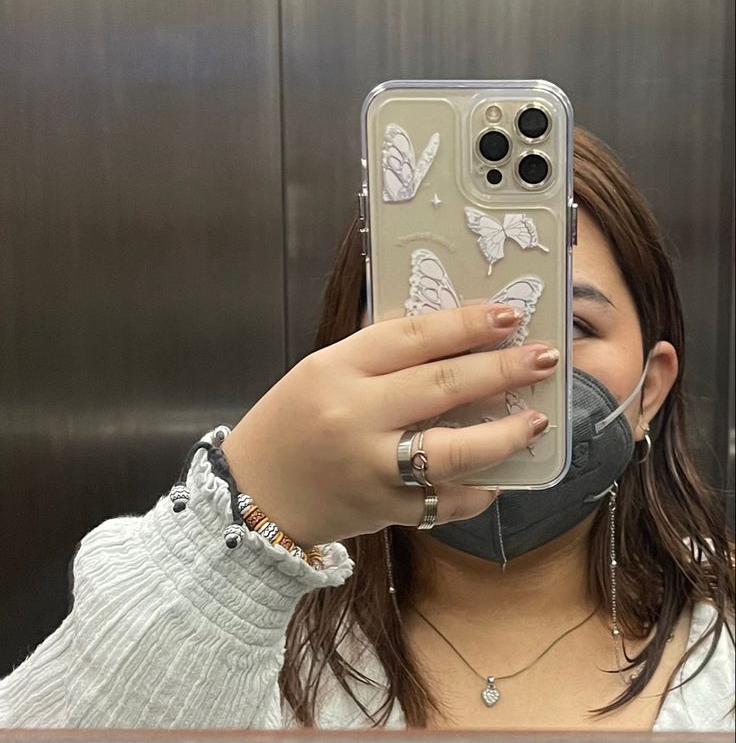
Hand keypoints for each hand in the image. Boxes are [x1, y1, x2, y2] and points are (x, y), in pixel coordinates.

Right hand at [221, 304, 557, 547]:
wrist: (253, 494)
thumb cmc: (291, 420)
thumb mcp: (324, 369)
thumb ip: (379, 353)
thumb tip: (452, 333)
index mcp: (337, 368)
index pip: (414, 337)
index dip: (466, 323)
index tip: (509, 315)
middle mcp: (354, 415)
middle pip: (442, 386)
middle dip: (501, 369)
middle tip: (545, 357)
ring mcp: (369, 467)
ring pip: (450, 450)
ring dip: (503, 434)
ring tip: (536, 420)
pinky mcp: (381, 510)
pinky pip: (442, 501)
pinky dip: (475, 490)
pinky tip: (498, 476)